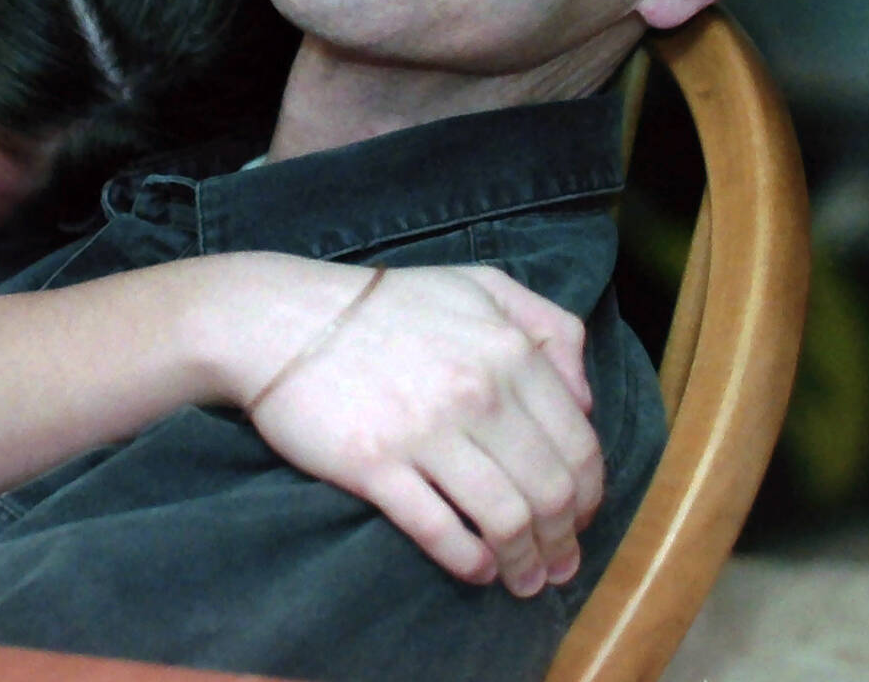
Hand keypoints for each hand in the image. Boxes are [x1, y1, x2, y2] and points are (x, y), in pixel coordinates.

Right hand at [246, 264, 600, 597]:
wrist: (278, 319)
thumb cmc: (381, 306)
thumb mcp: (476, 287)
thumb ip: (546, 325)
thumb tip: (585, 398)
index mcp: (507, 351)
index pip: (577, 444)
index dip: (590, 494)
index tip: (581, 519)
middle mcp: (477, 392)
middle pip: (550, 490)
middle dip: (564, 541)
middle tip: (560, 565)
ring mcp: (425, 432)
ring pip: (505, 519)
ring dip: (524, 563)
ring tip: (524, 581)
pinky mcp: (374, 465)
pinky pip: (440, 530)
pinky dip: (470, 562)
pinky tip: (477, 571)